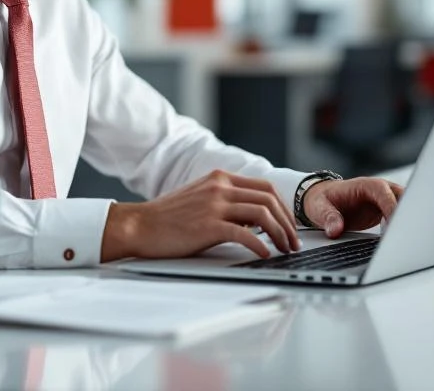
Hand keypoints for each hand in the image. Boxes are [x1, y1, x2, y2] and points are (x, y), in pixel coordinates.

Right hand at [100, 170, 299, 261]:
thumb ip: (226, 202)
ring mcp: (214, 204)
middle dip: (288, 222)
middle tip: (293, 241)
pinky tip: (265, 254)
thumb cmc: (167, 218)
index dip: (283, 206)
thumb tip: (255, 220)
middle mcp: (219, 187)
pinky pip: (245, 234)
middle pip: (269, 199)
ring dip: (280, 234)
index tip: (289, 224)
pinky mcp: (208, 225)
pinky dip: (260, 245)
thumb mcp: (200, 199)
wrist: (139, 225)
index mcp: (219, 178)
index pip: (265, 186)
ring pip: (263, 214)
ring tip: (284, 249)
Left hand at [302, 177, 403, 237]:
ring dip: (408, 223)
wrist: (325, 199)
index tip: (395, 227)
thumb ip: (328, 218)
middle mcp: (382, 190)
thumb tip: (335, 230)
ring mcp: (388, 200)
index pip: (386, 194)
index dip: (392, 209)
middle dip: (408, 216)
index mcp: (367, 185)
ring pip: (407, 208)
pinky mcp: (389, 211)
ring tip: (404, 243)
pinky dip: (404, 228)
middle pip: (404, 199)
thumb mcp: (320, 208)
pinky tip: (400, 242)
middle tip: (405, 238)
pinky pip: (403, 217)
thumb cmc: (323, 200)